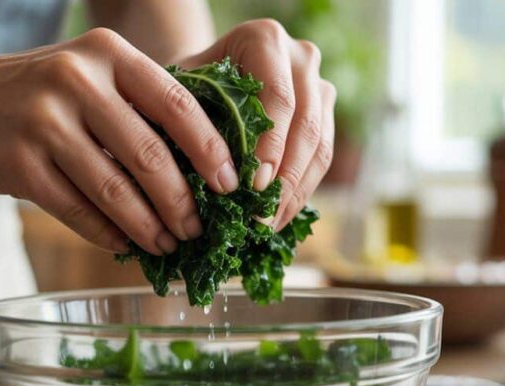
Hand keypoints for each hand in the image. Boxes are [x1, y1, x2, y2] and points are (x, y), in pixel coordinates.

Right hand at [0, 28, 240, 254]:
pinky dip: (108, 234)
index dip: (210, 150)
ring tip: (169, 245)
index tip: (232, 186)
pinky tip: (126, 245)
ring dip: (149, 227)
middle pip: (150, 155)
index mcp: (107, 53)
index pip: (177, 104)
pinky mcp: (19, 164)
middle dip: (182, 203)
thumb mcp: (87, 75)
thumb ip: (137, 107)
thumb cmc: (37, 94)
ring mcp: (44, 122)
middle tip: (200, 230)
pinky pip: (78, 211)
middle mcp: (77, 80)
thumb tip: (202, 171)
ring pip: (115, 190)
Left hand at [178, 19, 336, 229]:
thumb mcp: (179, 92)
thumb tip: (189, 175)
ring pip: (319, 146)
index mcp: (265, 40)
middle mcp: (301, 58)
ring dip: (295, 192)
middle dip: (284, 178)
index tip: (254, 185)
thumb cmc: (188, 87)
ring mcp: (319, 86)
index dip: (269, 144)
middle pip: (304, 125)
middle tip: (261, 218)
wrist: (209, 80)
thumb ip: (185, 119)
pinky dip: (301, 192)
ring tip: (268, 226)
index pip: (277, 96)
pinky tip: (277, 218)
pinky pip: (322, 159)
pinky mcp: (326, 116)